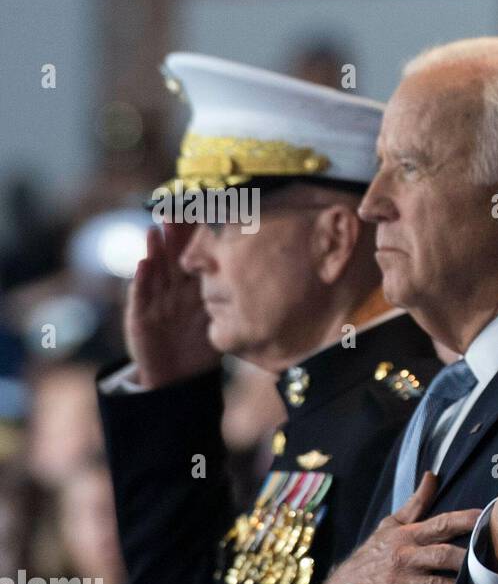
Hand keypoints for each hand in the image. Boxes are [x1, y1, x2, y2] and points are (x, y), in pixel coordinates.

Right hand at [125, 223, 219, 388]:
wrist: (176, 376)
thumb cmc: (201, 345)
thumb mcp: (221, 320)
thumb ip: (234, 299)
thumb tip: (270, 280)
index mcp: (194, 285)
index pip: (197, 253)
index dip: (198, 233)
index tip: (205, 207)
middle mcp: (173, 286)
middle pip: (174, 253)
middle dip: (174, 231)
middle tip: (177, 207)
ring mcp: (156, 298)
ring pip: (156, 268)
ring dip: (155, 248)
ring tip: (156, 228)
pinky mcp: (140, 314)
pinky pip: (141, 295)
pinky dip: (142, 279)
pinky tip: (144, 263)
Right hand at [307, 472, 480, 583]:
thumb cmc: (372, 557)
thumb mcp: (390, 526)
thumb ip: (416, 504)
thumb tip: (432, 475)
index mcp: (407, 536)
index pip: (440, 524)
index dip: (464, 521)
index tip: (486, 519)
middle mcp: (405, 557)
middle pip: (442, 555)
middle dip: (468, 558)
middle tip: (493, 561)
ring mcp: (401, 583)